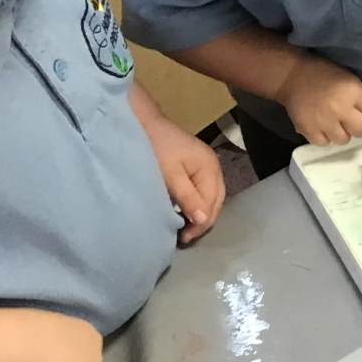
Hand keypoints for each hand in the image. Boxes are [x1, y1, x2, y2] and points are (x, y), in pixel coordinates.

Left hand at [142, 115, 224, 243]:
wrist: (146, 123)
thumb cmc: (156, 148)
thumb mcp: (170, 175)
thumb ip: (187, 197)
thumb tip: (202, 220)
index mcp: (210, 168)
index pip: (211, 204)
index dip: (200, 224)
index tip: (183, 238)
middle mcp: (215, 167)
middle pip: (216, 202)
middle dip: (203, 221)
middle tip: (185, 237)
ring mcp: (208, 166)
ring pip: (212, 197)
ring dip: (201, 213)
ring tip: (185, 228)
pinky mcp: (198, 166)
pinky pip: (205, 190)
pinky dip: (198, 203)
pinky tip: (186, 212)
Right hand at [278, 54, 361, 145]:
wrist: (292, 76)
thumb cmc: (324, 75)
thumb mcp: (350, 80)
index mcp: (352, 91)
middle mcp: (339, 107)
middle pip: (361, 131)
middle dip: (360, 128)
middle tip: (352, 123)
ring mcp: (323, 120)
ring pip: (343, 140)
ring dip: (342, 133)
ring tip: (334, 123)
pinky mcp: (308, 129)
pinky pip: (324, 143)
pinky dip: (325, 137)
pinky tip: (322, 126)